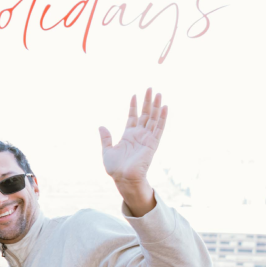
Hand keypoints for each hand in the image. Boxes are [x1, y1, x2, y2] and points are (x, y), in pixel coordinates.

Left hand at [98, 88, 166, 216]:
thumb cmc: (115, 167)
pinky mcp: (153, 143)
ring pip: (154, 118)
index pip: (133, 117)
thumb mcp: (107, 150)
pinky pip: (159, 128)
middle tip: (150, 88)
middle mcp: (139, 135)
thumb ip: (106, 138)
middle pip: (145, 114)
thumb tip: (101, 126)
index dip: (133, 106)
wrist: (123, 178)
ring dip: (156, 106)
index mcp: (128, 135)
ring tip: (158, 93)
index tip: (134, 94)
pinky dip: (162, 117)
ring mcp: (147, 138)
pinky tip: (164, 107)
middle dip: (147, 101)